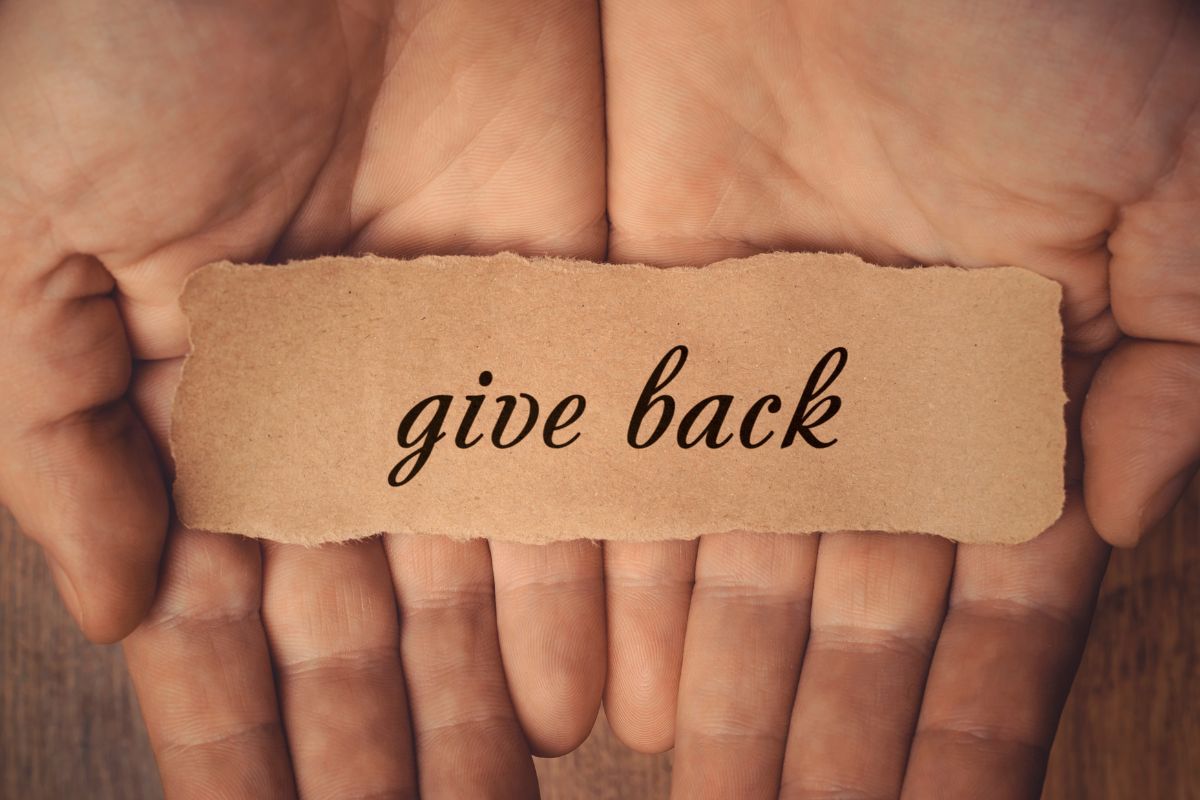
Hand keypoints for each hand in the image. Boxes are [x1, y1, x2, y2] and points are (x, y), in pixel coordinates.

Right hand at [0, 1, 607, 795]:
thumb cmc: (134, 34)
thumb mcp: (25, 226)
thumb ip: (53, 427)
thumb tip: (112, 605)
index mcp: (198, 400)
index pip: (216, 617)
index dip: (235, 735)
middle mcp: (332, 408)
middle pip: (357, 626)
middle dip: (374, 750)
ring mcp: (450, 372)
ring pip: (471, 583)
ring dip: (478, 708)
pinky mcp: (555, 318)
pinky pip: (573, 481)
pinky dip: (582, 597)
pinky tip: (584, 704)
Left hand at [600, 1, 1196, 795]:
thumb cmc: (1039, 14)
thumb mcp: (1174, 180)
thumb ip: (1177, 361)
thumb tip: (1110, 522)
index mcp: (1005, 380)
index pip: (991, 604)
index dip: (966, 724)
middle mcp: (877, 395)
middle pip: (851, 611)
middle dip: (830, 739)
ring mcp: (763, 365)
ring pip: (742, 570)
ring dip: (731, 693)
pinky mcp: (656, 319)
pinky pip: (643, 477)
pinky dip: (634, 585)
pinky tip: (627, 691)